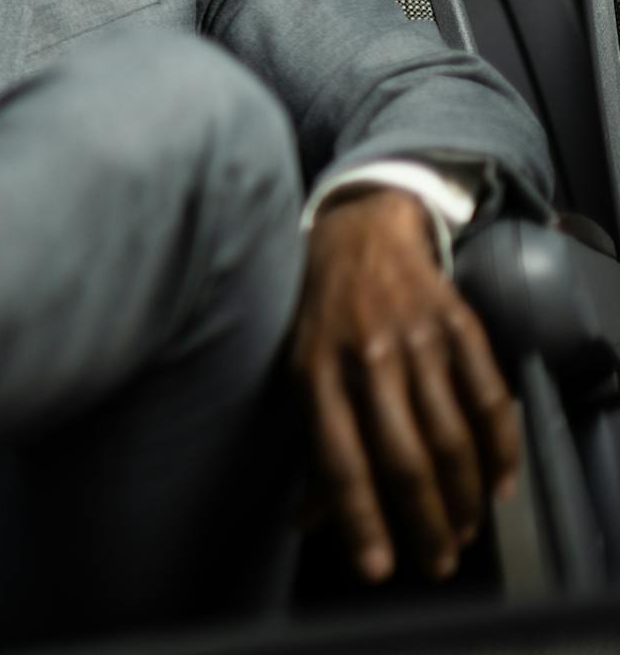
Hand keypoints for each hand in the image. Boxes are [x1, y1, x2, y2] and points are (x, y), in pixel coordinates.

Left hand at [289, 188, 519, 582]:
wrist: (361, 230)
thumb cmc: (322, 314)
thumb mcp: (299, 370)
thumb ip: (311, 445)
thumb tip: (308, 523)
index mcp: (315, 372)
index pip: (339, 459)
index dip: (359, 519)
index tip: (378, 569)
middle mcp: (366, 358)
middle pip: (403, 457)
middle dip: (423, 522)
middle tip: (437, 563)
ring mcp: (417, 340)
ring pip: (451, 436)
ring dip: (463, 497)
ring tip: (464, 532)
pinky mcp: (459, 326)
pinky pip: (489, 398)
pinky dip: (501, 449)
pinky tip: (499, 486)